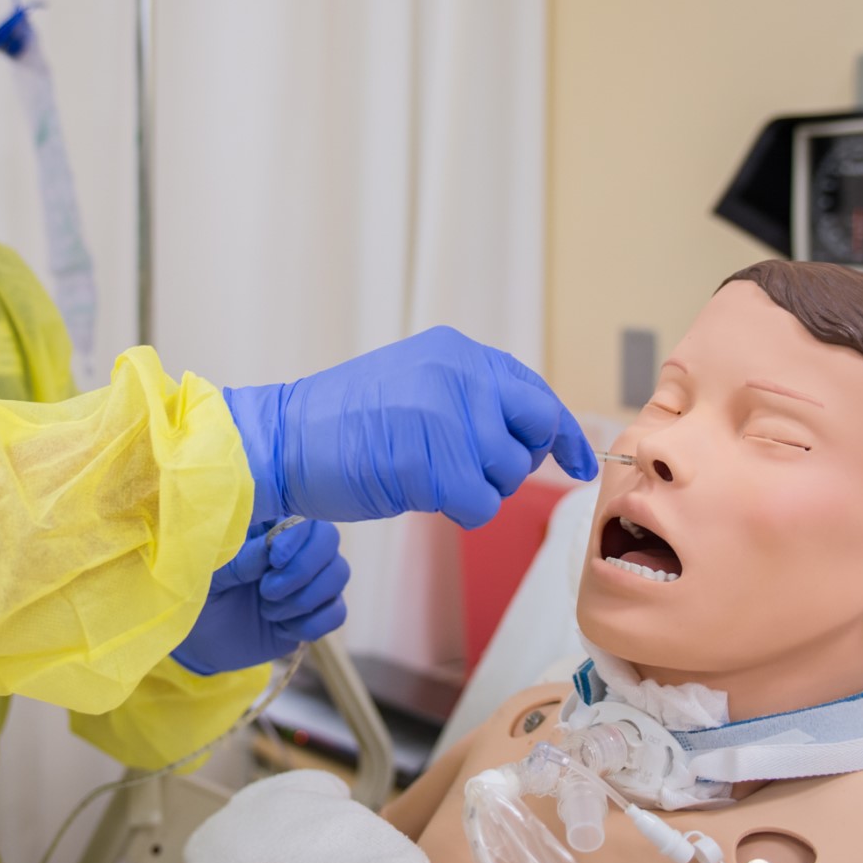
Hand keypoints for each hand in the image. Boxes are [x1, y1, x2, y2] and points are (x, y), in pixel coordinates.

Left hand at [172, 520, 348, 675]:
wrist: (204, 643)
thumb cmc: (200, 597)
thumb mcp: (209, 576)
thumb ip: (238, 559)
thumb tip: (271, 547)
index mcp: (266, 528)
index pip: (301, 515)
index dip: (297, 536)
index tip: (276, 558)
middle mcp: (295, 548)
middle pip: (328, 540)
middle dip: (303, 570)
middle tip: (266, 591)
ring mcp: (310, 579)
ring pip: (339, 573)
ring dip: (304, 599)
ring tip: (268, 610)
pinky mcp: (316, 611)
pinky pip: (338, 612)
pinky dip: (311, 624)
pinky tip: (283, 628)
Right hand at [225, 326, 596, 529]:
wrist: (283, 439)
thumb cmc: (344, 422)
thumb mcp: (416, 385)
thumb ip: (470, 399)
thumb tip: (535, 436)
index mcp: (456, 353)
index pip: (533, 392)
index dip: (562, 432)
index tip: (579, 462)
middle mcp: (458, 374)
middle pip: (531, 433)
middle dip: (511, 463)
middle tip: (465, 470)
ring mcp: (445, 415)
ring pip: (506, 474)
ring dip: (475, 489)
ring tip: (425, 473)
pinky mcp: (431, 462)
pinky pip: (479, 505)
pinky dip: (456, 510)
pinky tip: (418, 492)